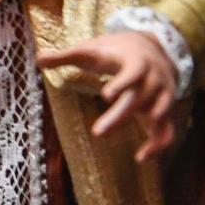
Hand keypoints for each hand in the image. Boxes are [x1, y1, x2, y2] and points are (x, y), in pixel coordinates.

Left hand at [38, 30, 178, 162]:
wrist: (152, 46)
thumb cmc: (114, 50)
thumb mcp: (91, 49)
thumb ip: (65, 55)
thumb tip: (37, 58)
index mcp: (136, 62)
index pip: (132, 73)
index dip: (122, 83)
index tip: (105, 95)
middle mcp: (154, 79)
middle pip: (140, 99)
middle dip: (121, 116)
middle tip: (98, 133)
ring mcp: (163, 95)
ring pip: (157, 116)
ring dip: (142, 132)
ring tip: (122, 147)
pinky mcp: (165, 110)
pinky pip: (168, 130)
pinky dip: (158, 145)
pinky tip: (140, 158)